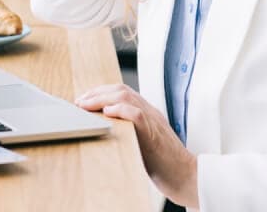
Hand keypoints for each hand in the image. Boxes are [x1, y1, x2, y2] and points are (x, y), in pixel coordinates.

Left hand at [76, 83, 198, 207]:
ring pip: (127, 96)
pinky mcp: (154, 134)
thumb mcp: (144, 142)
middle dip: (96, 93)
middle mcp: (150, 113)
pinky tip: (108, 112)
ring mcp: (153, 121)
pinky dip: (121, 110)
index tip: (84, 100)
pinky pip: (138, 114)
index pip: (122, 92)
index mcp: (148, 113)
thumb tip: (105, 128)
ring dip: (102, 98)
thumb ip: (130, 130)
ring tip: (86, 104)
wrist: (187, 176)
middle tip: (79, 102)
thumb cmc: (165, 164)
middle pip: (122, 90)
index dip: (101, 92)